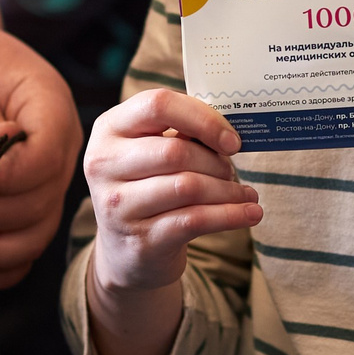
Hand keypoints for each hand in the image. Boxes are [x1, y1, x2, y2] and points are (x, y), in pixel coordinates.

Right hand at [84, 88, 259, 298]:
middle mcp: (104, 164)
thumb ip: (181, 133)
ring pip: (188, 187)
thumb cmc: (147, 186)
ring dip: (228, 190)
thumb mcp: (152, 151)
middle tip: (231, 172)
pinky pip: (195, 220)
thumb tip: (229, 132)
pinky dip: (230, 215)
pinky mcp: (141, 239)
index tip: (230, 139)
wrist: (127, 249)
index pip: (157, 105)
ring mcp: (118, 205)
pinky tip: (249, 214)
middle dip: (216, 162)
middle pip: (176, 152)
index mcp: (110, 128)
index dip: (202, 118)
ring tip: (245, 194)